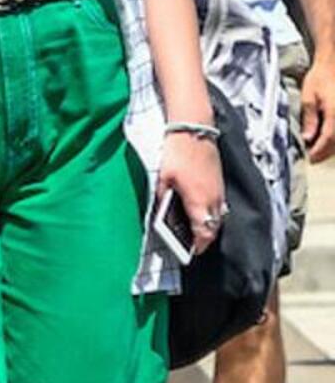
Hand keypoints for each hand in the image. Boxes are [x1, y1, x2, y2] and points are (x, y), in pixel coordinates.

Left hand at [158, 131, 225, 248]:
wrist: (194, 130)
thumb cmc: (177, 153)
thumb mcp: (163, 179)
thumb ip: (163, 199)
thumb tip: (162, 212)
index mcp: (199, 202)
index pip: (204, 233)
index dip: (199, 246)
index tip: (191, 252)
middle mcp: (214, 200)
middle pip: (213, 228)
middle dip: (204, 237)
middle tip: (191, 243)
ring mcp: (219, 191)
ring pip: (218, 217)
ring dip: (208, 225)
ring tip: (194, 229)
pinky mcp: (220, 183)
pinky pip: (219, 206)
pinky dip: (211, 213)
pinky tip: (199, 210)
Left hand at [302, 57, 334, 162]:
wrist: (333, 64)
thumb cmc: (321, 77)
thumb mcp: (308, 97)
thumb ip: (309, 119)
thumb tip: (307, 138)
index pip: (328, 140)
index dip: (319, 152)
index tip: (311, 158)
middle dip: (325, 151)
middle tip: (312, 155)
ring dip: (332, 145)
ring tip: (318, 147)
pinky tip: (327, 135)